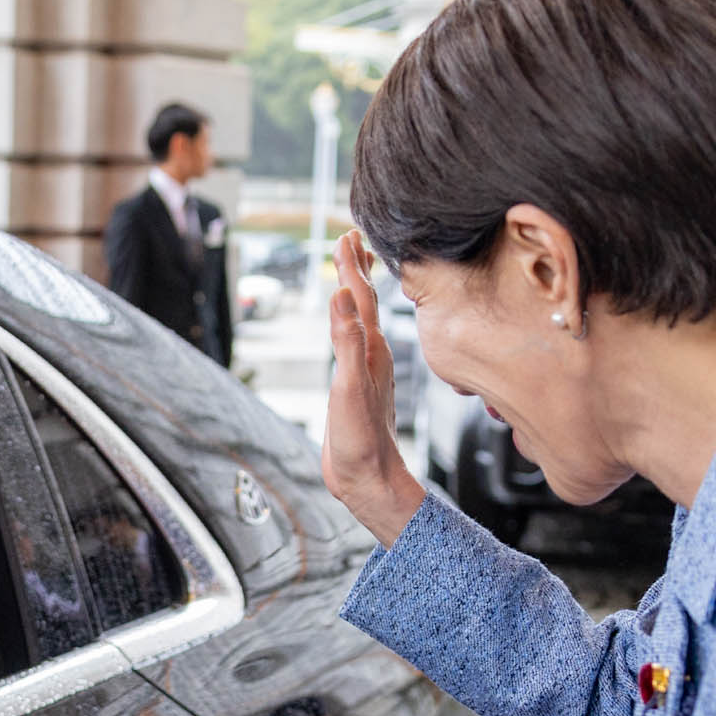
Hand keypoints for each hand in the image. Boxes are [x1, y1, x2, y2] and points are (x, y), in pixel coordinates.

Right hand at [321, 231, 425, 546]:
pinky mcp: (359, 385)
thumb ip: (347, 341)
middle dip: (358, 269)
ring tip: (352, 272)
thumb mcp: (350, 388)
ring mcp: (367, 370)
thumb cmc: (362, 441)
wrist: (369, 481)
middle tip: (351, 238)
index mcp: (371, 350)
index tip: (347, 234)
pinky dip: (350, 323)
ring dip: (357, 292)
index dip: (353, 265)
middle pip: (366, 302)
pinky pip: (355, 341)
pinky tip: (348, 327)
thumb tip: (343, 295)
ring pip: (363, 319)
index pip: (363, 297)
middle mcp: (373, 355)